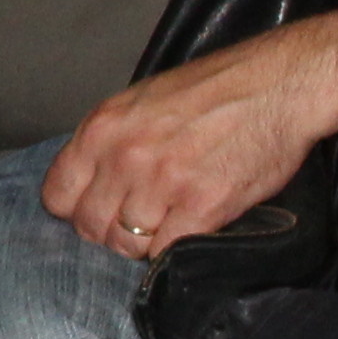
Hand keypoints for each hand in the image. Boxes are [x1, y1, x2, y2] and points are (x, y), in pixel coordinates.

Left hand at [39, 0, 337, 259]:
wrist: (280, 85)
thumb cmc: (215, 88)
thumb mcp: (143, 100)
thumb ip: (110, 141)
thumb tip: (88, 183)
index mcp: (104, 127)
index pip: (57, 195)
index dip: (74, 209)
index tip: (95, 210)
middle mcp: (125, 157)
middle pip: (90, 228)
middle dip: (109, 231)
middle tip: (137, 222)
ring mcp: (162, 185)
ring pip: (126, 245)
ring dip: (143, 243)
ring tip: (168, 222)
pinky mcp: (202, 208)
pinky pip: (166, 252)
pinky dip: (174, 249)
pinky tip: (190, 228)